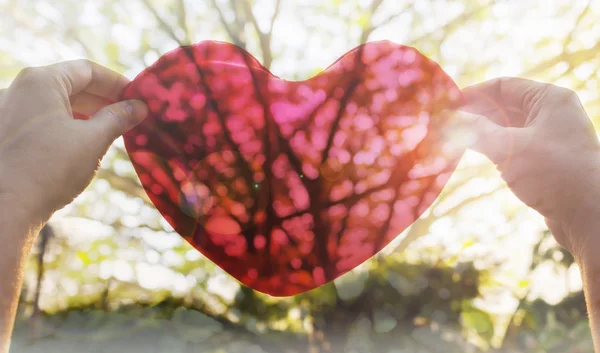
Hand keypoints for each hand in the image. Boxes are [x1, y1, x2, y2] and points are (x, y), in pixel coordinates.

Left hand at [0, 59, 147, 226]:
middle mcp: (19, 90)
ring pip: (56, 104)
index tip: (138, 98)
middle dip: (103, 99)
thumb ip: (118, 118)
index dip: (117, 83)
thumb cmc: (50, 168)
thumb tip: (139, 107)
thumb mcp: (93, 140)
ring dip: (87, 114)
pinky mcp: (8, 134)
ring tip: (112, 130)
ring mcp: (9, 112)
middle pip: (71, 85)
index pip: (87, 70)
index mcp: (40, 81)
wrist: (6, 207)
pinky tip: (84, 144)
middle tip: (130, 115)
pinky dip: (68, 126)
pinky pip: (43, 120)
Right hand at [460, 77, 599, 261]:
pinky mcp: (545, 160)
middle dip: (474, 114)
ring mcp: (549, 138)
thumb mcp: (509, 148)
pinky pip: (513, 146)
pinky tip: (475, 155)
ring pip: (506, 127)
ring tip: (453, 140)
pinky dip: (493, 148)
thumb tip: (447, 119)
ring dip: (481, 133)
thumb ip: (476, 131)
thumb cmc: (554, 173)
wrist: (591, 215)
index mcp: (549, 99)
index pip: (503, 86)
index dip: (473, 94)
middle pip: (503, 106)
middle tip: (444, 125)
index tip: (446, 105)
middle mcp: (551, 114)